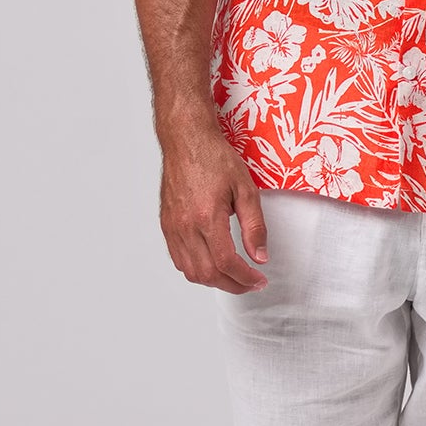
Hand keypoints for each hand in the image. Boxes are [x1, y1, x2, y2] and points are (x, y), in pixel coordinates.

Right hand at [158, 122, 268, 291]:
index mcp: (207, 216)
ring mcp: (173, 227)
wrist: (186, 140)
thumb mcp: (246, 189)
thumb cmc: (214, 157)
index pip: (226, 263)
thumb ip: (255, 226)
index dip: (245, 278)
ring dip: (214, 280)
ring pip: (190, 271)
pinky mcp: (167, 225)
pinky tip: (211, 263)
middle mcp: (186, 225)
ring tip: (233, 276)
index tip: (258, 279)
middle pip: (207, 274)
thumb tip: (259, 255)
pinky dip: (196, 269)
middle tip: (250, 282)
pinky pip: (179, 259)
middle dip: (232, 285)